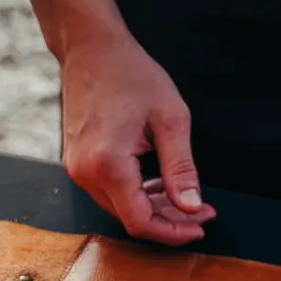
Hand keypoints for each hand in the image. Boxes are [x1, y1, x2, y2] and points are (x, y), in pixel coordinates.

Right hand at [60, 32, 215, 245]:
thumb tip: (192, 208)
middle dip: (170, 222)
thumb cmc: (131, 74)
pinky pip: (111, 193)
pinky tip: (160, 187)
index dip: (173, 233)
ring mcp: (78, 169)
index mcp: (108, 164)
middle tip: (203, 212)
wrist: (90, 47)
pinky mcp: (78, 163)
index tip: (201, 226)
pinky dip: (138, 196)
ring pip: (121, 209)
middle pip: (131, 219)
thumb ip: (181, 169)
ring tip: (186, 200)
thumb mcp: (170, 119)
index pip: (141, 222)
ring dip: (155, 210)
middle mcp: (86, 173)